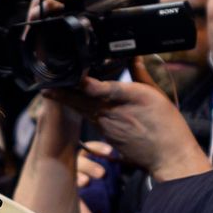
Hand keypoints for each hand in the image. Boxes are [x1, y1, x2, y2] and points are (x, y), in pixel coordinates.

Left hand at [45, 59, 208, 181]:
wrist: (167, 156)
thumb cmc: (166, 125)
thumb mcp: (156, 94)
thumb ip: (140, 73)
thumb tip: (133, 55)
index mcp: (128, 98)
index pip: (100, 89)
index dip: (84, 83)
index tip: (71, 77)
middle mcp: (113, 113)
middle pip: (83, 101)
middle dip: (62, 93)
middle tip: (44, 86)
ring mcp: (107, 127)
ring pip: (84, 110)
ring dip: (68, 101)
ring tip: (50, 91)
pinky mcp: (106, 136)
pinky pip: (91, 119)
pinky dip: (82, 111)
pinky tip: (73, 104)